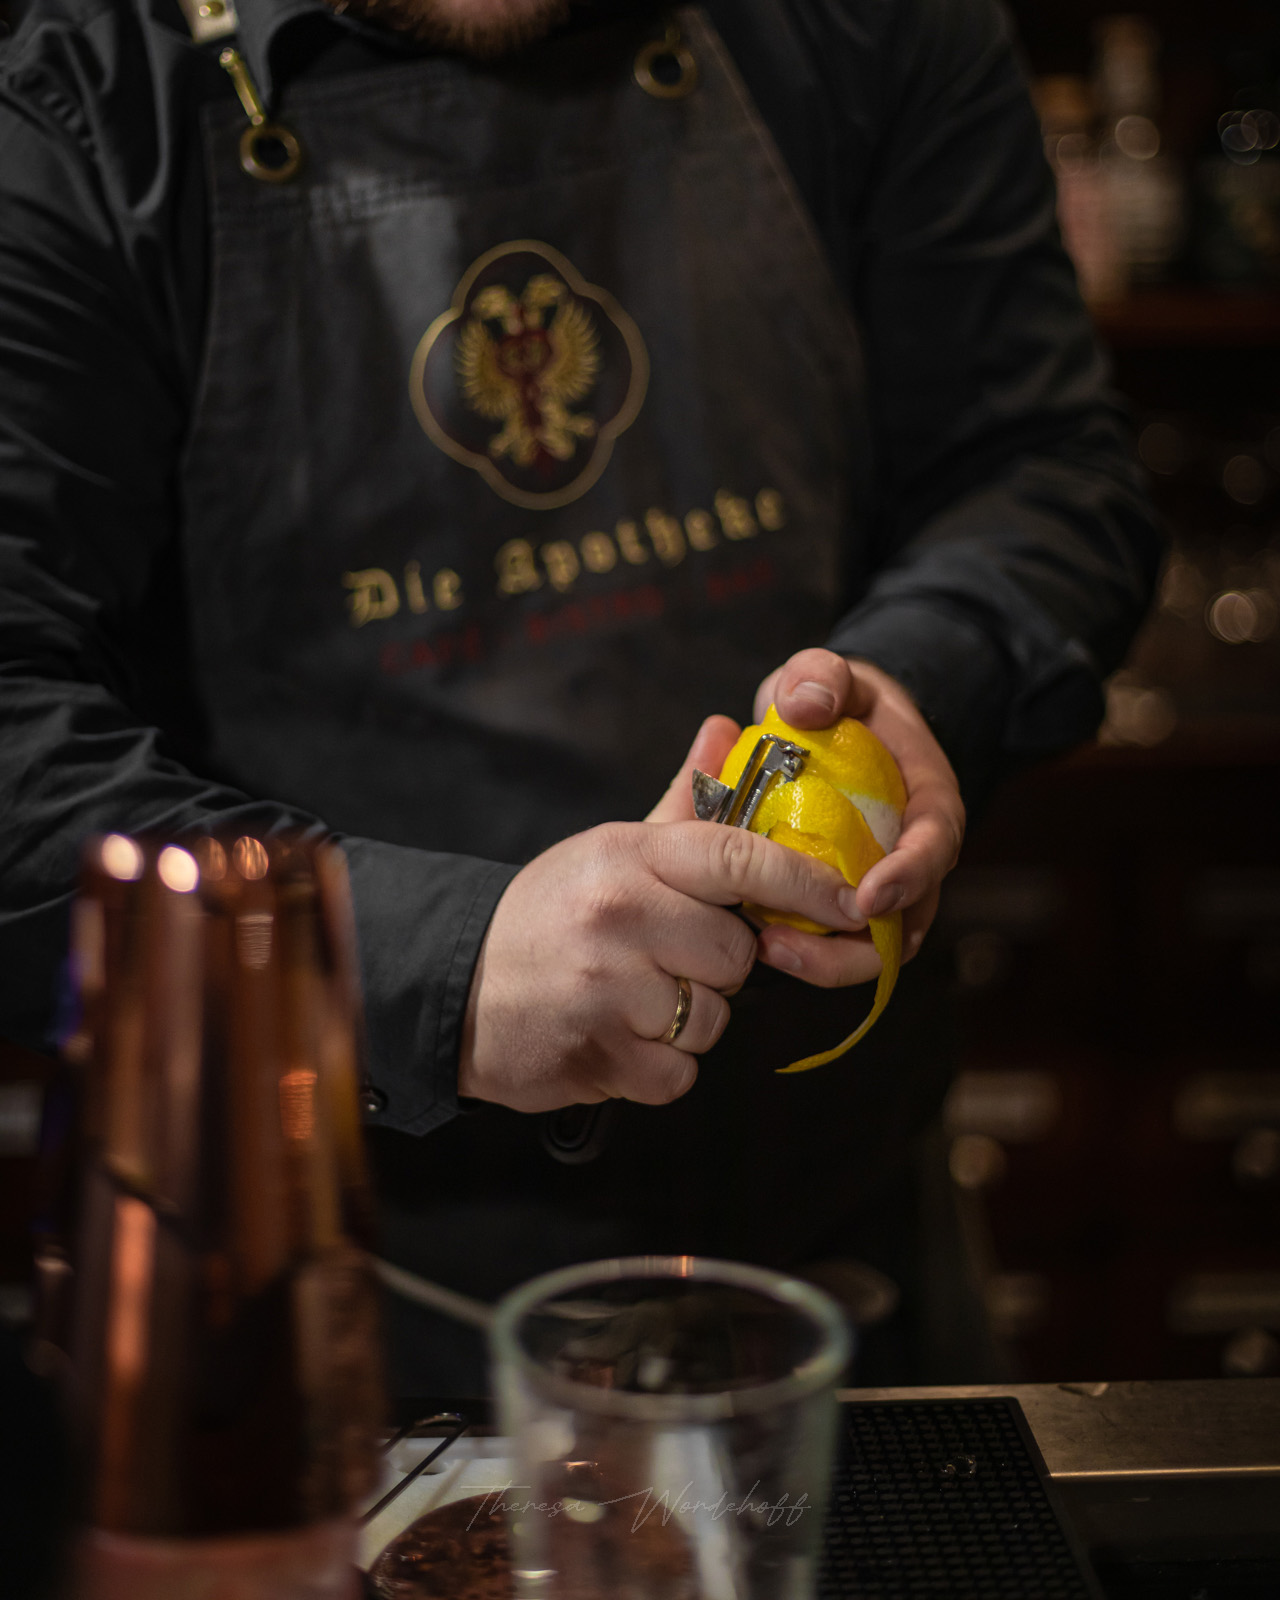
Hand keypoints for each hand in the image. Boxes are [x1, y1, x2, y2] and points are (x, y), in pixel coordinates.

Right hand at [458, 723, 867, 1113]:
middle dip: (718, 968)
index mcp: (628, 857)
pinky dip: (659, 1067)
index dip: (806, 883)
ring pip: (712, 1020)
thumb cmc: (547, 915)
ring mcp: (609, 991)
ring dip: (687, 1020)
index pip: (739, 858)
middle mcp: (621, 916)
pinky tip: (617, 1039)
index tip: (853, 903)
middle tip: (669, 960)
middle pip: (737, 955)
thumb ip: (680, 804)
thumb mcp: (607, 850)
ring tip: (632, 999)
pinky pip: (679, 1073)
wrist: (453, 989)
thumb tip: (724, 730)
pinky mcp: (601, 1058)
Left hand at [748, 649, 964, 986]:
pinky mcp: (839, 902)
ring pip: (867, 948)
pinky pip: (829, 941)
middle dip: (852, 947)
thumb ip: (822, 675)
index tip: (869, 897)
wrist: (833, 726)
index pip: (936, 847)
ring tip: (762, 949)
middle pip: (904, 922)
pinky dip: (799, 948)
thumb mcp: (831, 674)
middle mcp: (912, 857)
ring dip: (821, 960)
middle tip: (786, 942)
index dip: (910, 876)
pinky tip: (751, 939)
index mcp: (928, 803)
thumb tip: (806, 705)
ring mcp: (879, 887)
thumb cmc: (839, 702)